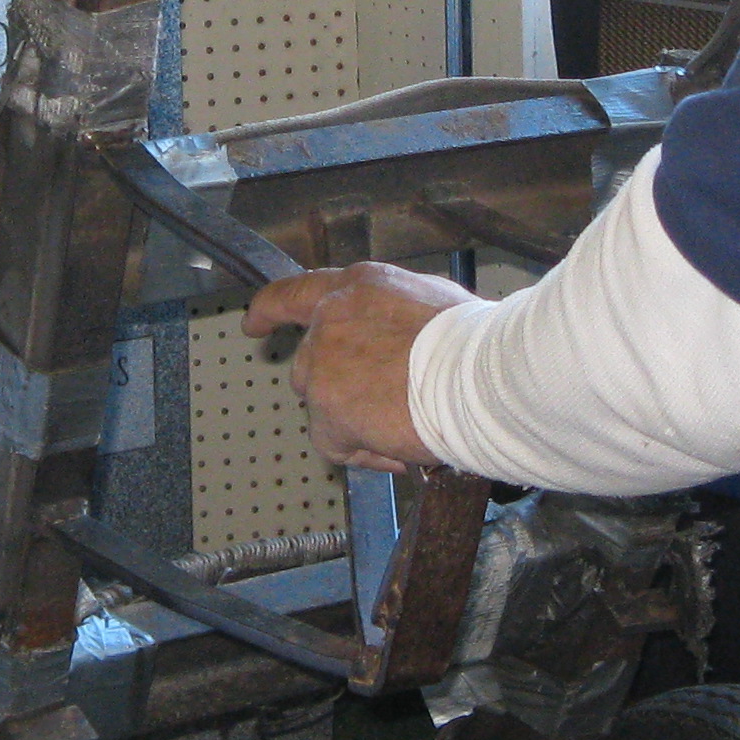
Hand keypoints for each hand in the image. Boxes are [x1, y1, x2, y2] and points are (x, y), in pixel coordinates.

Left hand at [241, 262, 480, 472]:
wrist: (484, 377)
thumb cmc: (477, 343)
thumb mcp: (430, 303)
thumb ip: (392, 317)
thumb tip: (391, 342)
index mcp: (357, 287)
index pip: (295, 293)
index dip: (270, 310)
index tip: (255, 325)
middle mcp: (330, 319)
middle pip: (309, 363)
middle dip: (337, 388)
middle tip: (384, 403)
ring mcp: (323, 364)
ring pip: (320, 404)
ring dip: (354, 419)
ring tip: (406, 423)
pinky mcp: (327, 407)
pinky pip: (336, 443)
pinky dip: (365, 451)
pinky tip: (400, 447)